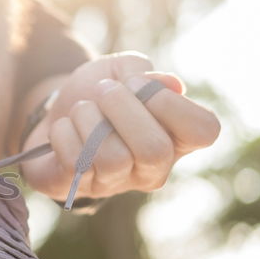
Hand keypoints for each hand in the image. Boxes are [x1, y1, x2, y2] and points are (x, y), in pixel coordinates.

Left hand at [19, 52, 220, 201]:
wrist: (55, 108)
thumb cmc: (100, 91)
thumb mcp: (123, 69)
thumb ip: (144, 71)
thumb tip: (170, 85)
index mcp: (177, 138)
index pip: (204, 131)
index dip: (170, 103)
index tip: (138, 83)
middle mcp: (153, 169)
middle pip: (155, 150)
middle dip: (122, 107)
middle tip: (104, 91)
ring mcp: (116, 184)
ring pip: (112, 159)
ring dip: (88, 119)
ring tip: (82, 109)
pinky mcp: (78, 188)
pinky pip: (75, 163)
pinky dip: (64, 133)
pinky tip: (65, 128)